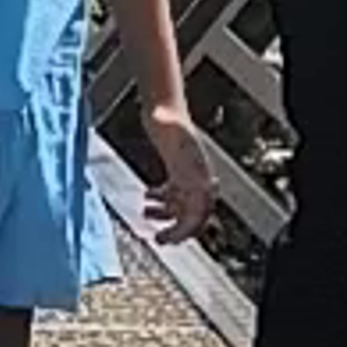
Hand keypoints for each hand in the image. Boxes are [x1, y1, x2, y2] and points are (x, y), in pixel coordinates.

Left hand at [139, 100, 223, 236]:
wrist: (166, 106)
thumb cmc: (166, 115)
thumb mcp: (163, 121)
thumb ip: (161, 120)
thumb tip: (155, 114)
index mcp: (198, 172)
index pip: (200, 211)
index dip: (188, 228)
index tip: (171, 239)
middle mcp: (198, 176)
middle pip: (195, 214)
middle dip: (179, 229)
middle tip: (161, 240)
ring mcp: (190, 175)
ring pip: (184, 206)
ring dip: (168, 215)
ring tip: (146, 216)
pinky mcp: (179, 173)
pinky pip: (177, 195)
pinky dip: (164, 201)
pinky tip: (147, 198)